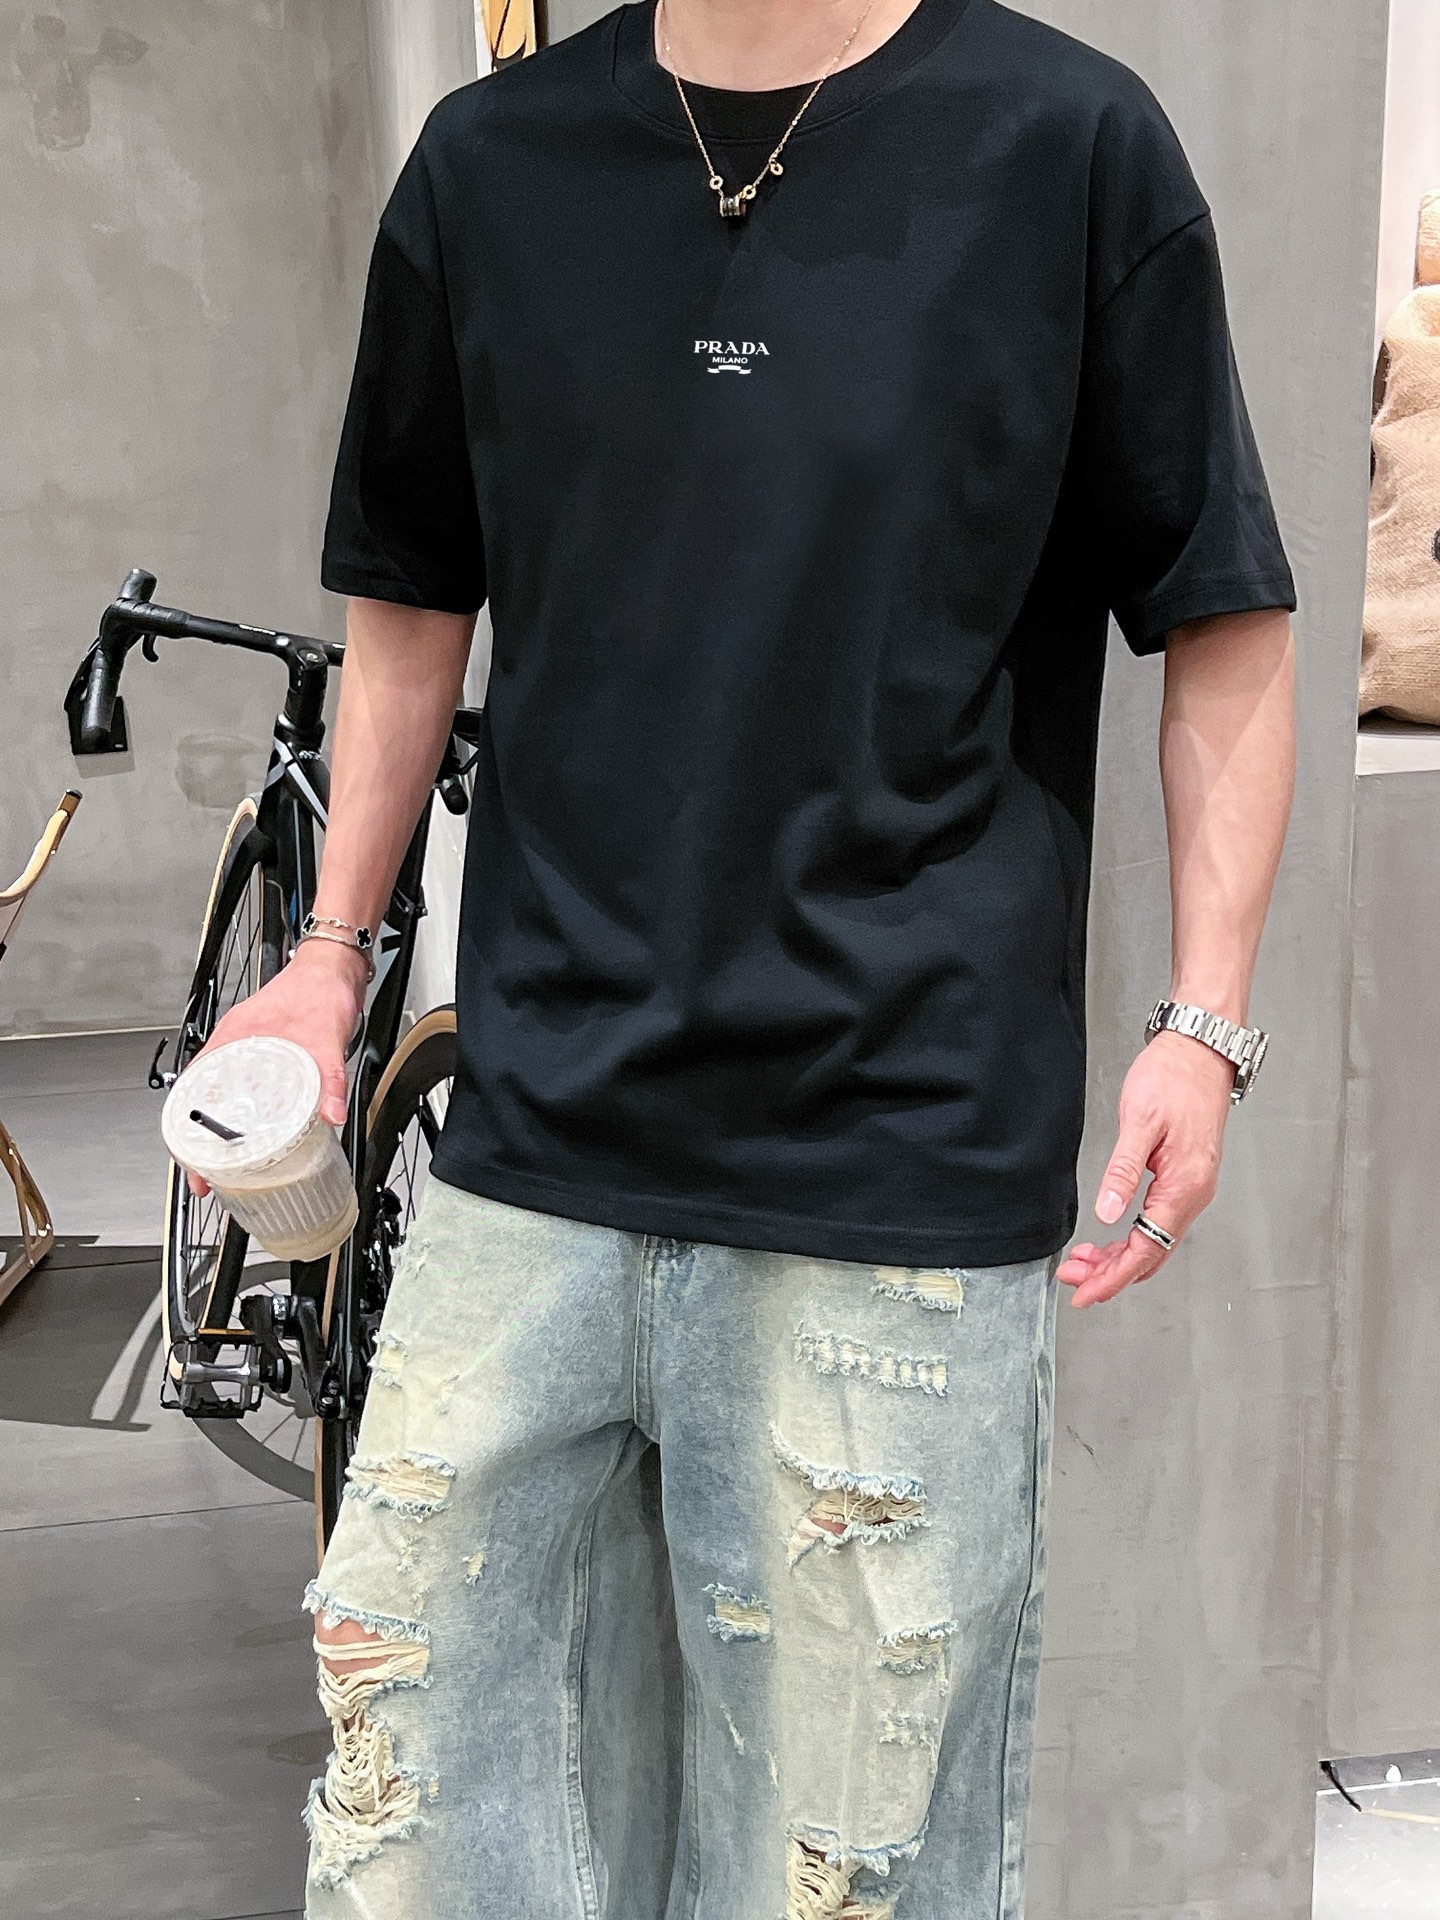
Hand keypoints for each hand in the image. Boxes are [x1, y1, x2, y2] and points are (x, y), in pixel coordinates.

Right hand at [183, 940, 366, 1195]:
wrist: (336, 968)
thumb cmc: (321, 989)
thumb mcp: (326, 1039)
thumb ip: (330, 1078)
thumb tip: (332, 1114)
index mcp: (234, 1039)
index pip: (194, 1092)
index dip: (187, 1134)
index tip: (193, 1165)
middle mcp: (235, 1045)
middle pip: (202, 1101)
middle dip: (201, 1142)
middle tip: (209, 1175)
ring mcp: (249, 1049)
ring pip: (221, 1097)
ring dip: (222, 1129)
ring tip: (229, 1162)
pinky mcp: (267, 1053)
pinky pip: (244, 1089)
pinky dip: (245, 1113)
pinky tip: (259, 1131)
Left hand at [1056, 1030, 1232, 1308]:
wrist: (1200, 1051)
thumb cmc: (1174, 1078)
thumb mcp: (1140, 1123)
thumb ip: (1122, 1171)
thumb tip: (1107, 1214)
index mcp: (1185, 1185)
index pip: (1147, 1249)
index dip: (1114, 1277)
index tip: (1086, 1292)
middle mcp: (1193, 1193)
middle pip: (1151, 1253)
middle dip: (1110, 1273)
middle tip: (1072, 1277)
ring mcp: (1191, 1187)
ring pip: (1155, 1241)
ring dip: (1119, 1257)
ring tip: (1083, 1261)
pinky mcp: (1185, 1177)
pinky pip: (1158, 1222)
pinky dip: (1132, 1238)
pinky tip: (1110, 1238)